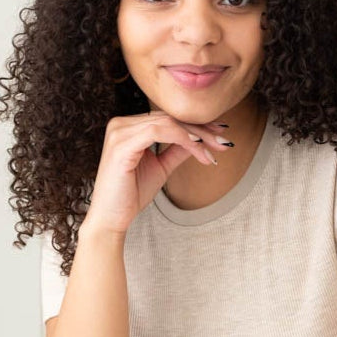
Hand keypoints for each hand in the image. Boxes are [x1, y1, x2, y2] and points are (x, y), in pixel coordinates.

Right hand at [79, 109, 231, 236]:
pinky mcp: (122, 143)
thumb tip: (201, 140)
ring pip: (168, 123)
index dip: (197, 125)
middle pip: (170, 118)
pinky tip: (199, 148)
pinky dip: (183, 138)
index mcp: (129, 127)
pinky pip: (160, 131)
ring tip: (214, 150)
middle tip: (225, 141)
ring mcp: (120, 131)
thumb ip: (178, 151)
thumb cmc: (131, 195)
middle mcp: (122, 123)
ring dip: (196, 136)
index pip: (169, 118)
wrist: (111, 218)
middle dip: (202, 129)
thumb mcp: (161, 167)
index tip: (220, 135)